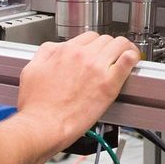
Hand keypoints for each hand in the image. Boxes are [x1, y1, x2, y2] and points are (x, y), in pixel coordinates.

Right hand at [16, 31, 139, 144]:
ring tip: (125, 56)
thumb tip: (54, 49)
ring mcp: (97, 69)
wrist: (43, 126)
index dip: (94, 44)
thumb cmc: (37, 106)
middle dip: (108, 47)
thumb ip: (44, 54)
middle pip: (105, 40)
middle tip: (110, 56)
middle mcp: (82, 56)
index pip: (88, 37)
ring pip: (118, 45)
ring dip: (123, 49)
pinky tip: (132, 61)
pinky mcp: (109, 85)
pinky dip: (132, 58)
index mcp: (65, 51)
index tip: (97, 51)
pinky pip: (127, 61)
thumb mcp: (31, 70)